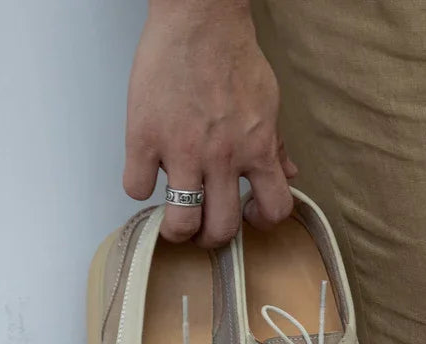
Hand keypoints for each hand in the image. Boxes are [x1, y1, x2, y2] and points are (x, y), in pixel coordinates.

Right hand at [123, 0, 297, 246]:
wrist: (198, 19)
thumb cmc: (232, 57)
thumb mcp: (268, 102)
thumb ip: (276, 145)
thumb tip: (289, 174)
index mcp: (257, 149)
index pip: (275, 208)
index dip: (262, 222)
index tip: (249, 216)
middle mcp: (222, 158)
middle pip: (221, 229)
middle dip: (211, 239)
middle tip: (203, 228)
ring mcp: (182, 152)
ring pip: (180, 223)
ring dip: (177, 231)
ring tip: (174, 222)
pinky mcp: (144, 138)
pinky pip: (136, 188)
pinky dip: (138, 187)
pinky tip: (145, 172)